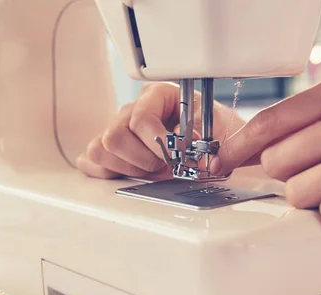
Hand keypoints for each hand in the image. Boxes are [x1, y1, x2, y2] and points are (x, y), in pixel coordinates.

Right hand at [77, 82, 245, 179]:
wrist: (215, 143)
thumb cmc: (216, 133)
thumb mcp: (229, 133)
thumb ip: (224, 142)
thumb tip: (202, 157)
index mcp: (158, 95)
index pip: (141, 117)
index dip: (157, 142)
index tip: (175, 155)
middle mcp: (133, 110)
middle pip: (114, 135)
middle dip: (142, 159)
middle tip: (164, 166)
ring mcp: (118, 129)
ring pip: (100, 149)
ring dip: (129, 168)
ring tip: (152, 170)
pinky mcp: (109, 150)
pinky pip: (91, 161)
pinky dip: (110, 173)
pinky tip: (134, 173)